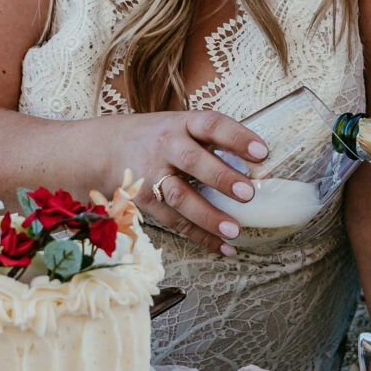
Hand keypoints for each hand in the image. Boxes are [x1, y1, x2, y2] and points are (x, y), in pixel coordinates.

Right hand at [111, 110, 268, 254]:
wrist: (107, 149)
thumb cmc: (161, 138)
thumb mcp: (184, 127)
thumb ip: (216, 143)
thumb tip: (262, 169)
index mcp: (182, 124)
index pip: (211, 125)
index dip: (237, 137)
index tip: (263, 152)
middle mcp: (166, 146)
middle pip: (192, 161)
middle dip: (221, 178)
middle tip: (249, 194)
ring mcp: (153, 174)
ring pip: (180, 196)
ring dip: (208, 215)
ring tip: (235, 230)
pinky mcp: (147, 201)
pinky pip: (175, 222)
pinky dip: (201, 237)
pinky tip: (224, 247)